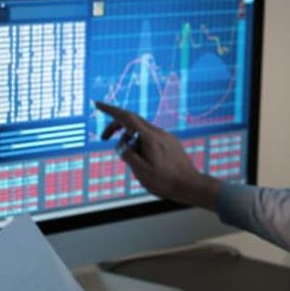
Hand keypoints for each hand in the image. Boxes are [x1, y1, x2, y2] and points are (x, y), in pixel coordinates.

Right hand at [94, 100, 220, 209]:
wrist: (191, 186)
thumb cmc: (166, 182)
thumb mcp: (141, 172)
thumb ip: (128, 155)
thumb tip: (120, 145)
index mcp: (150, 138)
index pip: (126, 118)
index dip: (110, 110)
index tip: (98, 104)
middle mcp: (159, 133)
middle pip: (133, 121)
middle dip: (116, 126)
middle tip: (104, 138)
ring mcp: (166, 137)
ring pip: (141, 131)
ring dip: (129, 140)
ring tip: (131, 160)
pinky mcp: (171, 143)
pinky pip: (151, 137)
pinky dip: (140, 144)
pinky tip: (144, 161)